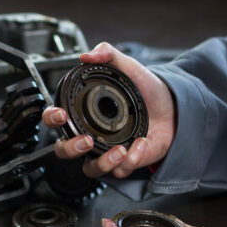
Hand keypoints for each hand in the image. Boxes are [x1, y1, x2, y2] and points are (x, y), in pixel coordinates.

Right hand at [43, 42, 176, 178]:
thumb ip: (108, 55)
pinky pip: (119, 171)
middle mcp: (90, 135)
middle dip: (71, 148)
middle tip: (86, 140)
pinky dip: (131, 160)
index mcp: (84, 114)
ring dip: (102, 163)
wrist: (175, 107)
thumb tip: (87, 55)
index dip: (52, 118)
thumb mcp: (128, 67)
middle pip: (64, 151)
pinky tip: (141, 143)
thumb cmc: (147, 91)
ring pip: (90, 169)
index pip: (56, 120)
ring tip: (120, 151)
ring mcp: (106, 151)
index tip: (61, 114)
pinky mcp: (124, 163)